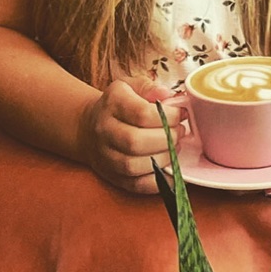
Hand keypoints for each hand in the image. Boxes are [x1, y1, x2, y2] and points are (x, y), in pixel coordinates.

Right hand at [78, 77, 185, 194]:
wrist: (88, 128)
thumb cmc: (117, 105)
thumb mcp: (130, 86)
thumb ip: (149, 87)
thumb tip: (168, 95)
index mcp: (112, 104)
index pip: (141, 114)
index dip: (168, 116)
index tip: (181, 114)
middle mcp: (105, 131)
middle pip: (136, 141)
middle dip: (166, 138)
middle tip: (180, 132)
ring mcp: (106, 156)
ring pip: (134, 165)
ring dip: (163, 159)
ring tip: (174, 147)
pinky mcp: (113, 177)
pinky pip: (136, 185)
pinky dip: (157, 181)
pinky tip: (170, 169)